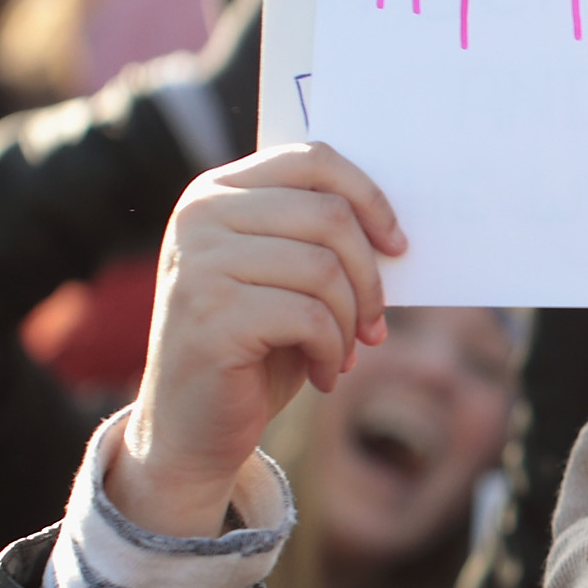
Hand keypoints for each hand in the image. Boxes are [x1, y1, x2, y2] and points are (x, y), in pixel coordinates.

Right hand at [107, 143, 404, 536]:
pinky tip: (325, 376)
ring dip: (351, 322)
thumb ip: (317, 240)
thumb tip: (394, 233)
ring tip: (344, 353)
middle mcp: (199, 216)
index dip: (369, 198)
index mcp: (216, 192)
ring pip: (325, 269)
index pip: (311, 160)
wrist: (190, 428)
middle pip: (329, 216)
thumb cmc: (252, 349)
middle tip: (374, 325)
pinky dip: (333, 352)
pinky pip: (311, 317)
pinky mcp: (212, 315)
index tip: (397, 245)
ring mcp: (199, 263)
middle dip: (369, 277)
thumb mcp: (283, 280)